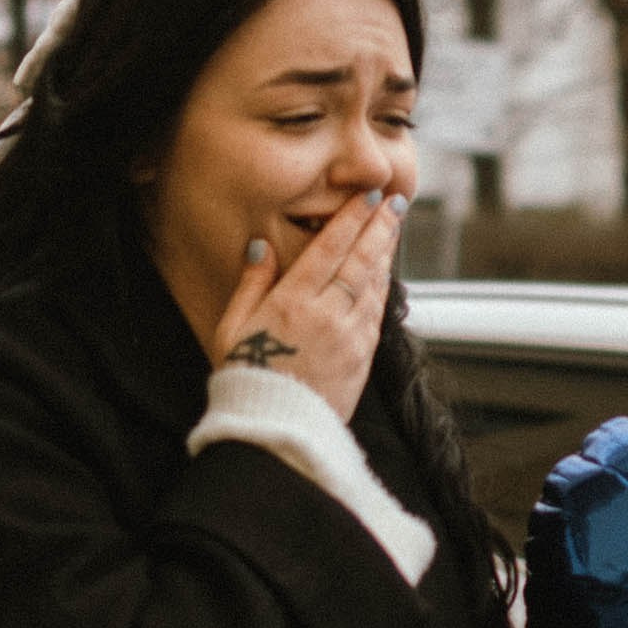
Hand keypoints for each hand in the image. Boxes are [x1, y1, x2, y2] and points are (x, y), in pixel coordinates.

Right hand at [211, 188, 408, 420]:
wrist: (275, 431)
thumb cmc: (245, 377)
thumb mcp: (232, 327)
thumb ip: (251, 284)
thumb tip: (262, 246)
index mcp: (292, 303)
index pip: (329, 248)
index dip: (351, 218)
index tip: (368, 196)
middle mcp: (327, 315)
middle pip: (361, 261)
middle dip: (380, 227)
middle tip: (395, 202)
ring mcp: (350, 338)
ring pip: (374, 285)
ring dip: (385, 254)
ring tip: (393, 229)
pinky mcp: (362, 359)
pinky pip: (377, 314)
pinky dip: (383, 288)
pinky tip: (384, 273)